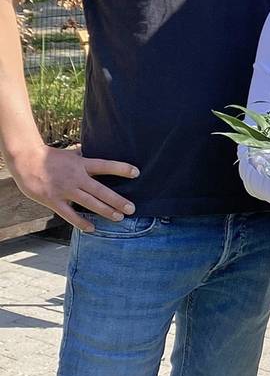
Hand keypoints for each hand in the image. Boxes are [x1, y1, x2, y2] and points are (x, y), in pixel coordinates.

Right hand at [8, 143, 139, 232]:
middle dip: (117, 200)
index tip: (137, 173)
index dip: (121, 169)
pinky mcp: (54, 201)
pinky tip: (92, 228)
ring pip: (89, 203)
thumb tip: (95, 146)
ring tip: (119, 217)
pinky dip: (81, 222)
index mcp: (82, 163)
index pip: (106, 165)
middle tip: (132, 208)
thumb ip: (83, 153)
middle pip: (101, 190)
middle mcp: (76, 177)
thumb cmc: (50, 157)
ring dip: (105, 211)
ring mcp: (65, 190)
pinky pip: (69, 214)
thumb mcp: (71, 152)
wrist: (26, 161)